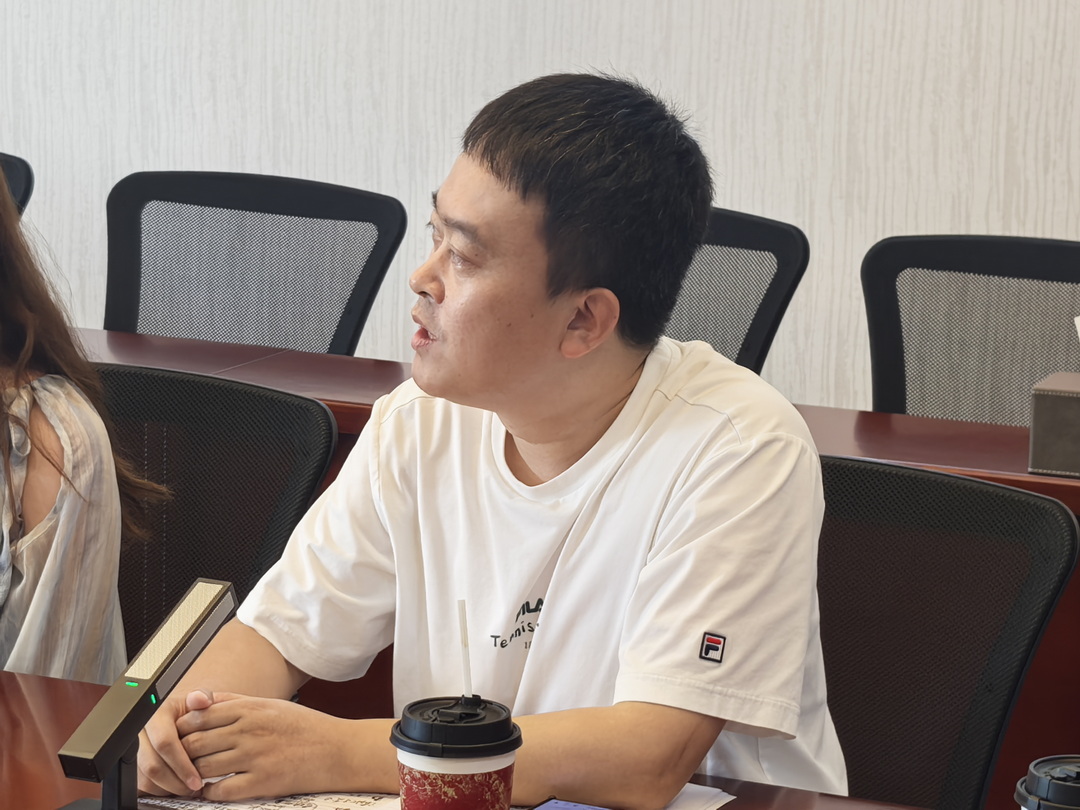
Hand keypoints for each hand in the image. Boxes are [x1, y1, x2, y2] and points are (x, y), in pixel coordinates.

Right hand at [138, 689, 214, 796]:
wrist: (180, 714)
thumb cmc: (190, 709)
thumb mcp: (199, 699)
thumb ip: (202, 698)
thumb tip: (202, 699)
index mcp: (155, 714)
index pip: (165, 743)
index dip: (181, 764)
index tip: (196, 779)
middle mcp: (141, 732)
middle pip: (153, 765)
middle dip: (176, 782)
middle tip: (194, 788)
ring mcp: (134, 750)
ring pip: (145, 778)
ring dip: (168, 788)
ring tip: (188, 788)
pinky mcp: (132, 765)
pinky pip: (141, 785)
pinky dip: (160, 790)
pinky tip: (176, 786)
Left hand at [173, 691, 353, 800]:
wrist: (338, 750)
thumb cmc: (305, 727)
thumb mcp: (270, 704)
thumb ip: (233, 701)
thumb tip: (200, 701)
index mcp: (250, 708)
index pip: (199, 717)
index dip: (183, 729)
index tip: (180, 737)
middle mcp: (249, 730)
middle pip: (195, 743)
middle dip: (183, 754)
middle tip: (182, 761)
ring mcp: (255, 757)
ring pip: (203, 767)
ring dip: (194, 775)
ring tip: (194, 777)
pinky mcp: (262, 782)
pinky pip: (222, 791)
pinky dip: (210, 793)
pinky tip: (213, 790)